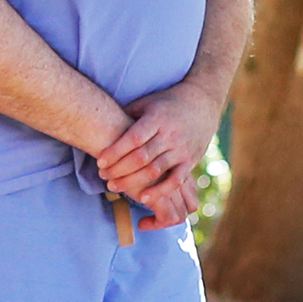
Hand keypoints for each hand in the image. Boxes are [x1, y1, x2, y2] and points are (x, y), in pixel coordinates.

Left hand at [95, 82, 224, 226]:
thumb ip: (128, 114)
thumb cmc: (166, 104)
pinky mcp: (190, 161)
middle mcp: (170, 135)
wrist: (202, 104)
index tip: (100, 162)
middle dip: (119, 170)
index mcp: (157, 119)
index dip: (115, 152)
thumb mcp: (147, 103)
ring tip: (114, 187)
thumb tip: (102, 124)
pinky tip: (143, 198)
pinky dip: (160, 191)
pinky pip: (176, 180)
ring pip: (155, 171)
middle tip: (103, 177)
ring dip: (133, 182)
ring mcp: (181, 149)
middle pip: (141, 157)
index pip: (133, 138)